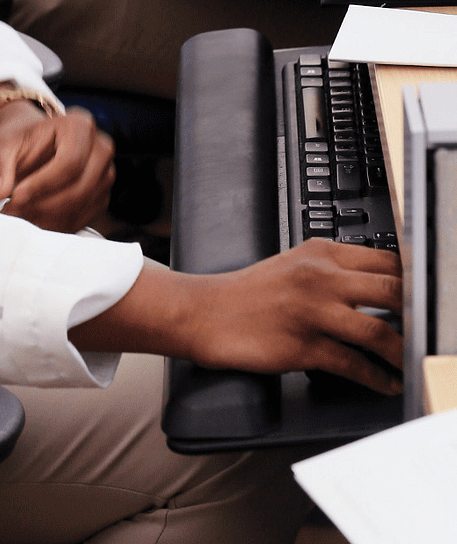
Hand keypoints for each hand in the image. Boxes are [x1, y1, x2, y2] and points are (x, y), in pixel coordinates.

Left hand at [0, 100, 114, 233]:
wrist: (34, 146)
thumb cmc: (21, 141)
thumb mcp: (3, 146)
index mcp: (80, 125)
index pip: (69, 161)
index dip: (42, 184)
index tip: (16, 196)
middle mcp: (101, 148)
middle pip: (79, 187)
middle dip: (43, 205)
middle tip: (13, 212)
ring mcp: (105, 174)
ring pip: (80, 207)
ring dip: (47, 218)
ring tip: (18, 217)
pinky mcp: (101, 196)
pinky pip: (82, 219)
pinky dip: (55, 225)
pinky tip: (32, 221)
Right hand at [69, 242, 402, 398]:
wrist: (206, 312)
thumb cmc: (249, 292)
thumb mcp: (294, 263)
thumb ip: (334, 269)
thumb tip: (380, 286)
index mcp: (321, 252)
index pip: (386, 259)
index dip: (414, 280)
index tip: (427, 298)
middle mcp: (321, 277)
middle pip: (392, 290)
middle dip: (418, 314)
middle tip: (428, 330)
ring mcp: (313, 311)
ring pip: (379, 330)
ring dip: (403, 352)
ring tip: (413, 363)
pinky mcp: (303, 346)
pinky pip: (353, 364)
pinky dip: (377, 378)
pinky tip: (387, 384)